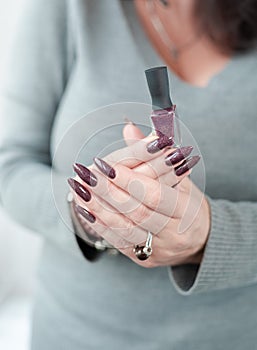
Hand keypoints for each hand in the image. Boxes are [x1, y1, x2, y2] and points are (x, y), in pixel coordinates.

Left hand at [68, 124, 209, 266]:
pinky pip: (119, 242)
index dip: (128, 179)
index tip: (104, 165)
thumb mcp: (180, 178)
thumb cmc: (188, 204)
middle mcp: (174, 233)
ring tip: (78, 190)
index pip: (154, 194)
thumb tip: (129, 128)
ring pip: (124, 229)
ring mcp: (158, 249)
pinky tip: (84, 209)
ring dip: (98, 208)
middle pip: (136, 212)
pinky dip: (100, 225)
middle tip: (84, 174)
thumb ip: (153, 154)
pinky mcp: (143, 259)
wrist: (201, 240)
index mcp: (186, 210)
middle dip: (106, 191)